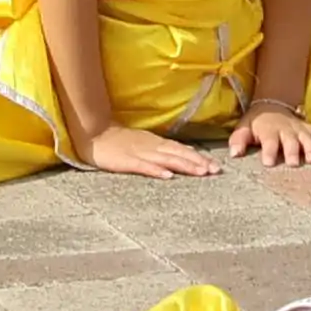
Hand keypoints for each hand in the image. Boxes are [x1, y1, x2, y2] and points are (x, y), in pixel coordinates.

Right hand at [67, 119, 218, 181]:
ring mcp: (140, 153)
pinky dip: (156, 170)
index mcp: (156, 143)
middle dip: (198, 163)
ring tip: (200, 173)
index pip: (182, 150)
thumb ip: (161, 151)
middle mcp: (152, 147)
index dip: (199, 158)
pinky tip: (167, 176)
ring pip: (167, 159)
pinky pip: (143, 166)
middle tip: (216, 171)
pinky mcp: (127, 161)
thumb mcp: (144, 143)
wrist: (94, 134)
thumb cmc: (119, 142)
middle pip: (179, 154)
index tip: (215, 167)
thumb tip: (183, 157)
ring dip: (185, 166)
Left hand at [224, 102, 310, 169]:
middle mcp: (286, 130)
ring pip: (307, 139)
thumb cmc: (257, 122)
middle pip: (290, 141)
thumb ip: (238, 140)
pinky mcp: (310, 130)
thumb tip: (234, 154)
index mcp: (269, 131)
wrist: (272, 103)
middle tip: (293, 163)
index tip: (269, 163)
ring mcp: (300, 130)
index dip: (269, 151)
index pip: (269, 142)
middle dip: (292, 151)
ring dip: (310, 149)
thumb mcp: (244, 128)